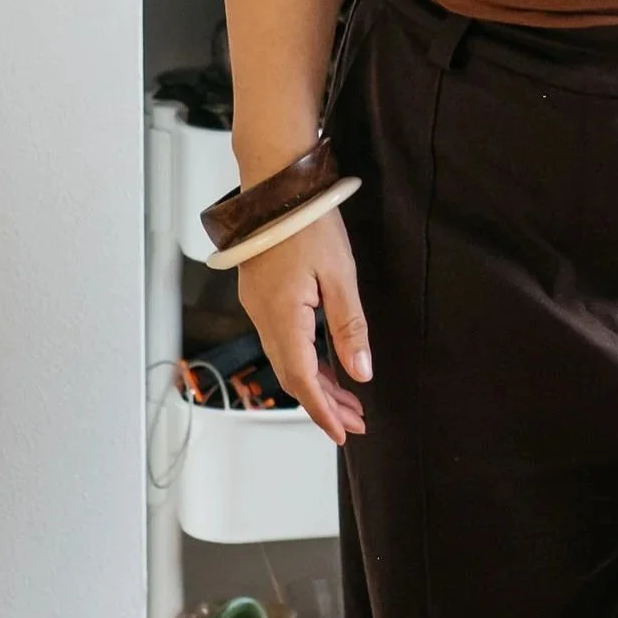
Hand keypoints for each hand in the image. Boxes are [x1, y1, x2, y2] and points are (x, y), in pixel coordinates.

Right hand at [235, 211, 371, 444]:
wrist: (274, 185)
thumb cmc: (307, 221)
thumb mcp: (340, 274)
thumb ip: (350, 325)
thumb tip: (360, 372)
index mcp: (282, 316)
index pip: (302, 379)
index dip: (322, 411)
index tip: (343, 433)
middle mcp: (262, 317)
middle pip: (292, 376)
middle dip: (323, 403)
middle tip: (355, 422)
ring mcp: (257, 307)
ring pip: (286, 360)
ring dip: (316, 383)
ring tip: (348, 401)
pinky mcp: (260, 296)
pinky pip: (281, 341)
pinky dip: (304, 360)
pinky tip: (326, 366)